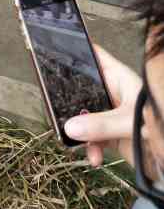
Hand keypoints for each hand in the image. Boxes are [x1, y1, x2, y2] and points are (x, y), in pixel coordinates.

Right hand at [63, 45, 140, 167]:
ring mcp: (111, 114)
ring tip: (76, 140)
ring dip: (80, 130)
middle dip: (70, 99)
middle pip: (83, 88)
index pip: (95, 56)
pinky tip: (94, 156)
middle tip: (55, 105)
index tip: (54, 52)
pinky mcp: (112, 134)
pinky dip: (90, 147)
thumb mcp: (128, 122)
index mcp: (119, 78)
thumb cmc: (161, 125)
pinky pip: (92, 137)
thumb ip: (100, 125)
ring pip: (84, 115)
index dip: (77, 51)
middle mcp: (113, 93)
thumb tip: (70, 127)